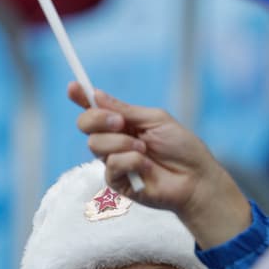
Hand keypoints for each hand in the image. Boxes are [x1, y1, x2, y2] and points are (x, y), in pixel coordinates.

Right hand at [70, 83, 252, 247]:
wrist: (195, 178)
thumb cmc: (181, 148)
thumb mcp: (155, 120)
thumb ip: (126, 110)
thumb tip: (98, 95)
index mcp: (123, 123)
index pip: (96, 109)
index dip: (81, 97)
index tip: (73, 87)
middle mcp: (114, 141)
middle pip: (85, 124)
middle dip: (98, 119)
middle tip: (121, 122)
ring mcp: (114, 161)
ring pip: (95, 144)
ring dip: (121, 143)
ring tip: (144, 149)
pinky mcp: (117, 182)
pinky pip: (111, 165)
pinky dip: (130, 161)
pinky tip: (146, 167)